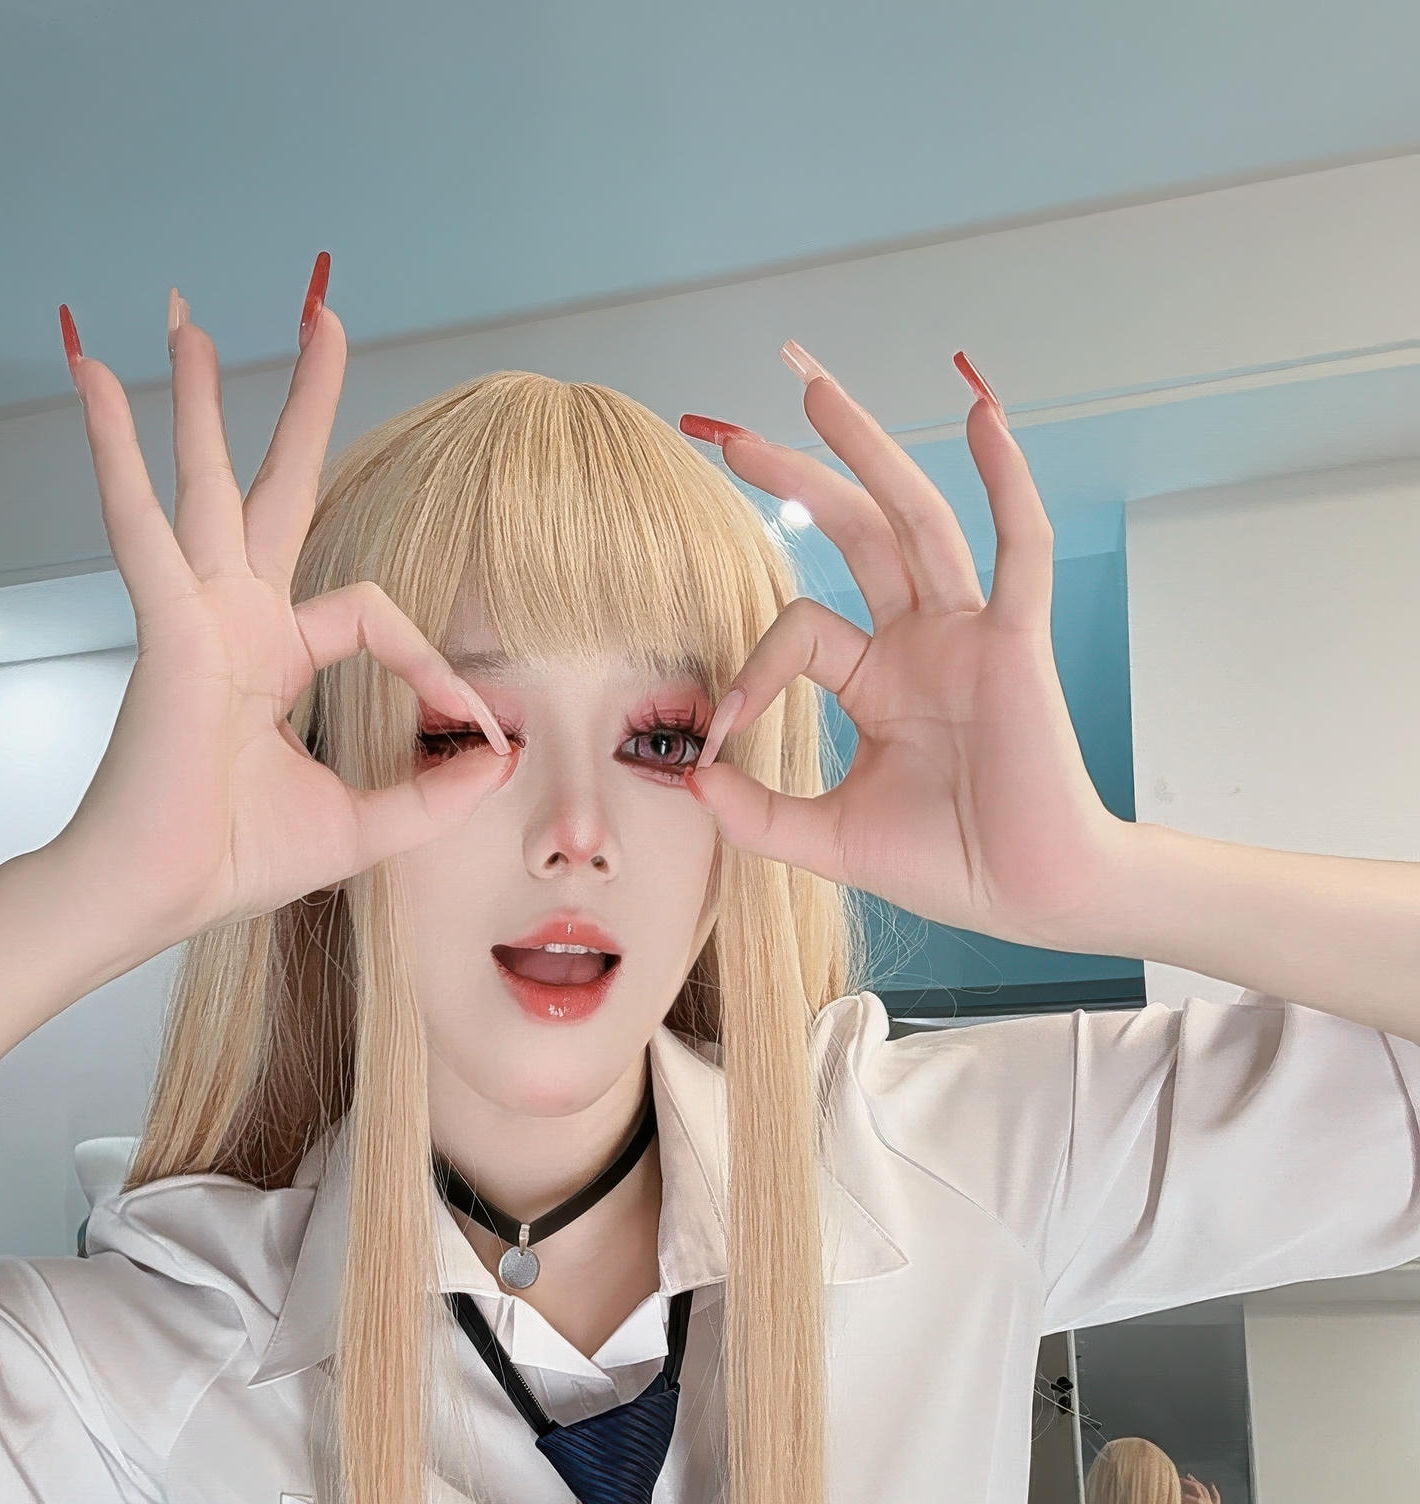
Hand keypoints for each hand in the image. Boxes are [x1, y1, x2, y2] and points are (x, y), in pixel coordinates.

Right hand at [49, 263, 514, 947]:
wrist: (153, 898)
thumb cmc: (233, 861)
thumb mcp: (366, 826)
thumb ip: (433, 794)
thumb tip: (503, 758)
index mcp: (277, 656)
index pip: (374, 612)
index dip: (435, 662)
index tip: (477, 727)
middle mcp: (235, 620)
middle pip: (278, 489)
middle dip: (303, 404)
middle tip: (324, 312)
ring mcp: (195, 615)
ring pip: (205, 482)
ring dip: (201, 398)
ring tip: (187, 316)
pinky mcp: (165, 625)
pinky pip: (139, 522)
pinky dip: (114, 446)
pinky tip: (91, 371)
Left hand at [678, 349, 1125, 948]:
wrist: (1030, 897)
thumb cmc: (948, 865)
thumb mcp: (826, 840)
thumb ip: (756, 812)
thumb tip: (689, 780)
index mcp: (879, 678)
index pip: (799, 629)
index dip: (749, 671)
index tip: (718, 734)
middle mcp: (923, 641)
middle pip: (856, 531)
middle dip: (798, 476)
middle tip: (734, 432)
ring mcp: (971, 635)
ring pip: (916, 519)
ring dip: (868, 450)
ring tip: (817, 390)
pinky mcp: (1018, 644)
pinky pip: (1018, 548)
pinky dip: (1004, 480)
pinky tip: (981, 417)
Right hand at [1181, 1475, 1224, 1503]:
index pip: (1186, 1497)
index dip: (1178, 1496)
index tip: (1171, 1496)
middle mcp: (1206, 1501)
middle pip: (1195, 1488)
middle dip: (1186, 1483)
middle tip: (1178, 1479)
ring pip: (1204, 1489)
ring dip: (1196, 1482)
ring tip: (1190, 1476)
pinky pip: (1215, 1496)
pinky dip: (1213, 1489)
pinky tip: (1211, 1484)